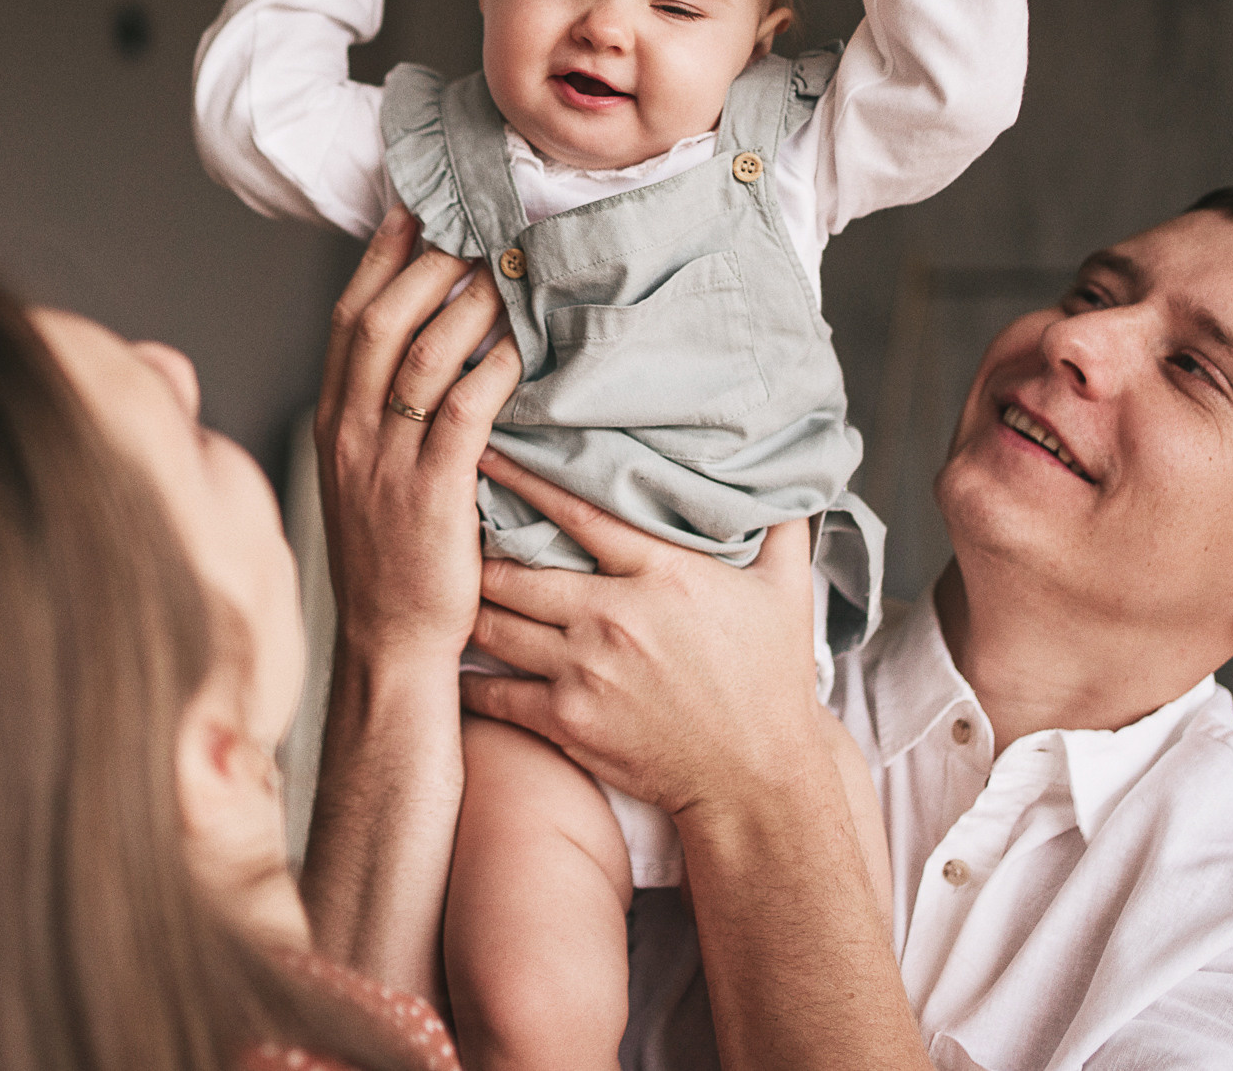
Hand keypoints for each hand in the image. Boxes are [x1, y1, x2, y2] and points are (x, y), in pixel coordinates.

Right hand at [314, 206, 518, 664]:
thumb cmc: (390, 556)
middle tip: (470, 229)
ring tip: (502, 274)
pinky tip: (516, 349)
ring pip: (419, 359)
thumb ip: (382, 409)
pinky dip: (489, 373)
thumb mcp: (364, 473)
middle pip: (378, 322)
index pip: (347, 319)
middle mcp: (350, 433)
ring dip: (464, 307)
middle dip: (424, 265)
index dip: (379, 258)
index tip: (412, 210)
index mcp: (333, 421)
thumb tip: (424, 341)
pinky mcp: (431, 496)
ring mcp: (387, 463)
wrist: (388, 641)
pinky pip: (461, 416)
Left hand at [458, 452, 828, 823]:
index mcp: (661, 574)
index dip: (525, 479)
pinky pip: (494, 692)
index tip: (489, 453)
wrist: (757, 779)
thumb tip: (788, 478)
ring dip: (467, 606)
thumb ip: (782, 529)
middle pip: (515, 569)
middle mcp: (613, 616)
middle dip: (477, 548)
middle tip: (449, 529)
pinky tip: (452, 663)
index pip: (577, 510)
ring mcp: (584, 671)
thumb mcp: (787, 594)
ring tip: (443, 588)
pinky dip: (468, 677)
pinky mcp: (567, 721)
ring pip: (493, 624)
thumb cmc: (772, 682)